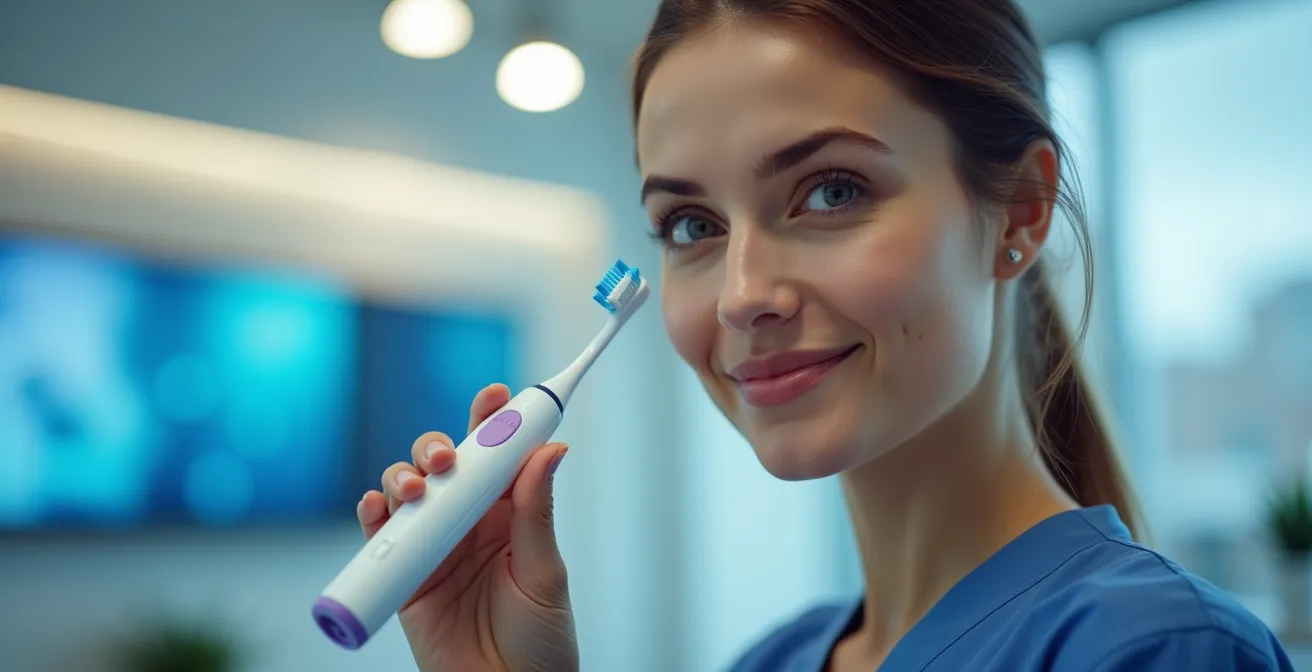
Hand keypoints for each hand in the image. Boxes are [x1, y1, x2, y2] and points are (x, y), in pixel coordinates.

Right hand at [357, 383, 577, 671]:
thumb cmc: (541, 642)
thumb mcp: (544, 573)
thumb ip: (537, 512)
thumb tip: (551, 450)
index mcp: (511, 514)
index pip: (500, 457)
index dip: (494, 421)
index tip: (496, 394)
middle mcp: (469, 523)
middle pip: (446, 465)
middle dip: (439, 446)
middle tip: (446, 457)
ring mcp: (434, 546)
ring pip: (410, 490)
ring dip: (405, 476)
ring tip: (415, 489)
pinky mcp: (403, 576)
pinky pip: (380, 535)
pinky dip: (372, 514)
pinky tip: (377, 505)